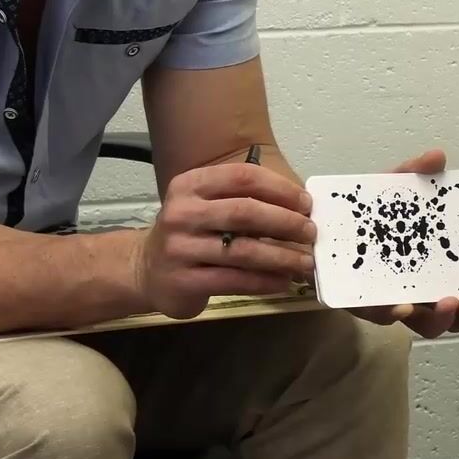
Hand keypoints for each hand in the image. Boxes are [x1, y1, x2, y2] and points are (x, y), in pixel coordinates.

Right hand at [134, 163, 316, 318]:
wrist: (147, 270)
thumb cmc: (192, 233)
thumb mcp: (209, 206)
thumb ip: (246, 201)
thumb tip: (302, 210)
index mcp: (191, 185)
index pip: (243, 177)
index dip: (280, 188)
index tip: (306, 203)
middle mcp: (182, 212)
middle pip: (245, 212)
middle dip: (286, 222)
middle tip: (311, 232)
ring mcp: (179, 248)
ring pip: (243, 251)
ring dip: (282, 257)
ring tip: (306, 262)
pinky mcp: (183, 281)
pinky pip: (235, 280)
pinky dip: (265, 281)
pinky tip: (284, 281)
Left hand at [350, 149, 458, 338]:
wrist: (319, 225)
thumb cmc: (367, 214)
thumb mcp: (392, 190)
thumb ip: (414, 174)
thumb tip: (437, 157)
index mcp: (434, 265)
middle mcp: (419, 288)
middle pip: (454, 314)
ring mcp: (394, 300)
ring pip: (425, 324)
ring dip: (441, 318)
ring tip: (446, 303)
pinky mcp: (362, 304)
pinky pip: (380, 315)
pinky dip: (394, 312)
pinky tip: (402, 306)